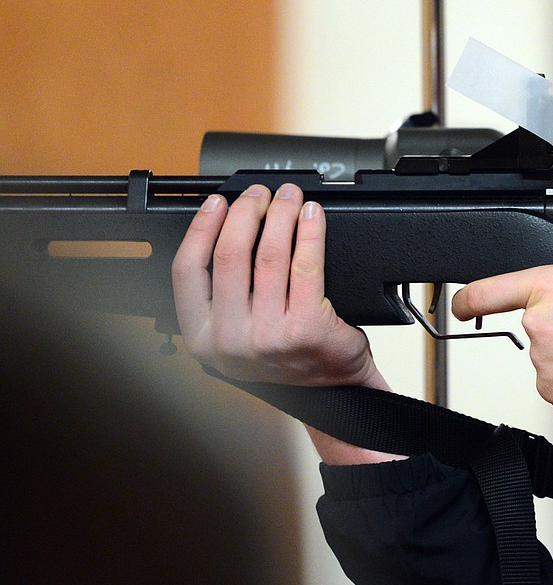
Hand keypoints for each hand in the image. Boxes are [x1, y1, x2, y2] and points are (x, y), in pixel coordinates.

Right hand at [172, 183, 385, 390]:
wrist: (333, 390)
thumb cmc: (287, 356)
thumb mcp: (238, 333)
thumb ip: (225, 293)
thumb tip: (229, 226)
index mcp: (203, 338)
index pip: (187, 271)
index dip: (201, 228)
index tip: (217, 202)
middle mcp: (231, 341)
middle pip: (230, 256)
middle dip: (245, 213)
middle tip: (260, 194)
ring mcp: (268, 336)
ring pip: (269, 255)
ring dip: (280, 215)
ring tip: (288, 197)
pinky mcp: (306, 328)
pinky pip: (306, 265)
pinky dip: (309, 232)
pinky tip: (312, 216)